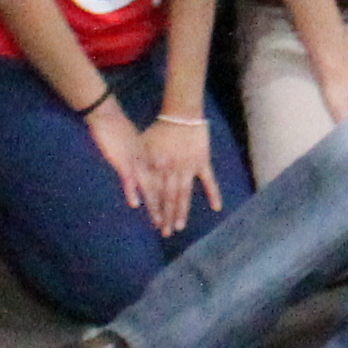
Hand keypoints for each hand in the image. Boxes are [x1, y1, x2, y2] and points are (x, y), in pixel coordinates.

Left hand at [118, 113, 215, 235]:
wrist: (181, 114)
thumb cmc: (160, 129)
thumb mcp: (143, 145)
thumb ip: (140, 163)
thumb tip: (131, 180)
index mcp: (158, 167)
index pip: (156, 194)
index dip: (156, 209)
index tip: (155, 224)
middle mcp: (173, 171)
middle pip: (170, 198)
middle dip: (168, 216)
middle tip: (167, 233)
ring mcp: (189, 168)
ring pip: (185, 194)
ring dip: (183, 211)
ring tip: (180, 226)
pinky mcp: (202, 162)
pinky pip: (209, 180)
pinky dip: (213, 193)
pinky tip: (216, 207)